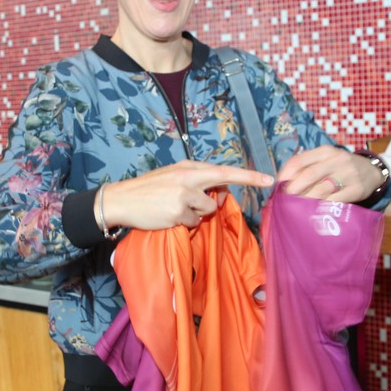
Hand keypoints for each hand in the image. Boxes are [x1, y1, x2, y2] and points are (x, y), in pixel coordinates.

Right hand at [100, 161, 273, 230]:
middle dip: (248, 180)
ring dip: (198, 213)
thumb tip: (219, 194)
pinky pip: (193, 222)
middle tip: (267, 182)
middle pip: (224, 181)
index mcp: (188, 167)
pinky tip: (170, 217)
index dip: (248, 175)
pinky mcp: (178, 212)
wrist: (122, 199)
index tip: (268, 179)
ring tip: (177, 209)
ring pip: (208, 209)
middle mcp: (188, 177)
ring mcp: (184, 195)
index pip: (222, 170)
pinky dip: (185, 223)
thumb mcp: (172, 176)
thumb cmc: (148, 190)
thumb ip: (195, 181)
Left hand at [277, 146, 382, 202]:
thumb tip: (283, 182)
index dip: (286, 173)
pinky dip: (322, 206)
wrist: (372, 171)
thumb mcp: (327, 160)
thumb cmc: (341, 167)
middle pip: (310, 174)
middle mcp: (337, 160)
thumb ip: (308, 167)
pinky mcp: (356, 189)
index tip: (278, 185)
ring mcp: (348, 174)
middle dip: (294, 188)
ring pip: (322, 189)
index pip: (300, 160)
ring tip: (296, 208)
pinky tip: (314, 212)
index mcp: (326, 151)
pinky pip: (335, 200)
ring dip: (306, 200)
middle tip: (285, 200)